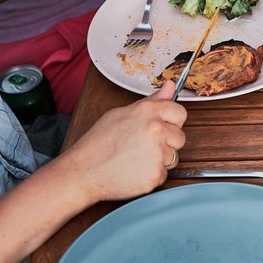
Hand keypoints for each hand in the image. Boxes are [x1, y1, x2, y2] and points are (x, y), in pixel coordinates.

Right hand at [57, 81, 186, 203]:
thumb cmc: (97, 144)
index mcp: (148, 112)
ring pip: (173, 156)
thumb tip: (171, 87)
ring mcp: (157, 153)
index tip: (162, 128)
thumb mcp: (120, 114)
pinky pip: (164, 174)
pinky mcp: (155, 174)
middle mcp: (156, 130)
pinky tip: (134, 171)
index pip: (180, 113)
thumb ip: (151, 101)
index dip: (171, 122)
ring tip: (136, 159)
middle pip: (180, 137)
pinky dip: (152, 175)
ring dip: (160, 160)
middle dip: (166, 143)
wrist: (81, 173)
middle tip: (142, 147)